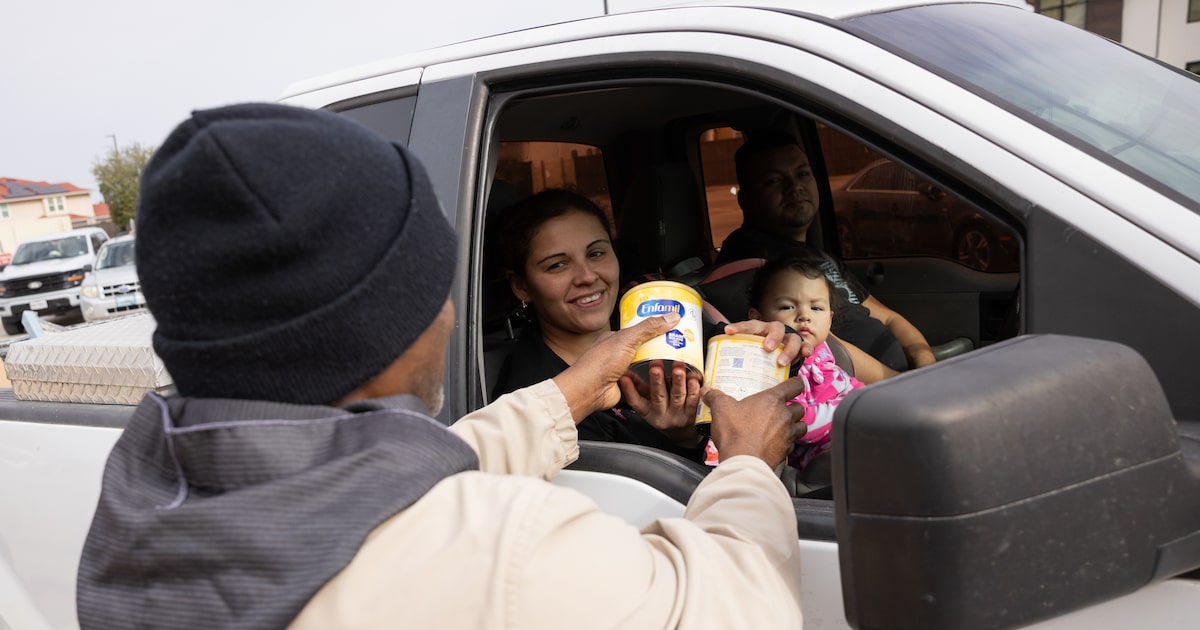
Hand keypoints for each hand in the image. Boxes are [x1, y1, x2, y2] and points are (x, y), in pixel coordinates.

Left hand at [553, 313, 679, 423]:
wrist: (589, 391)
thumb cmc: (600, 363)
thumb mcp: (627, 339)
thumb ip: (649, 327)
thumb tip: (671, 316)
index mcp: (615, 338)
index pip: (639, 330)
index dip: (655, 328)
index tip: (672, 327)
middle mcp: (617, 354)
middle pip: (643, 348)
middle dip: (658, 347)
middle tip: (678, 346)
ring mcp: (621, 371)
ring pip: (644, 366)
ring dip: (656, 365)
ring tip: (675, 362)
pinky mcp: (625, 387)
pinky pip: (642, 383)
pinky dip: (651, 381)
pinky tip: (662, 379)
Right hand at [620, 360, 703, 446]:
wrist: (682, 432)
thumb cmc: (663, 412)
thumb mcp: (647, 402)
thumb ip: (637, 386)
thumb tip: (625, 372)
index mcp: (648, 412)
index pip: (636, 401)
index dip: (629, 390)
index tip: (625, 378)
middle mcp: (662, 414)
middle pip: (659, 396)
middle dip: (657, 380)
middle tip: (656, 367)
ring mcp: (678, 415)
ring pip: (677, 396)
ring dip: (678, 381)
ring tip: (678, 368)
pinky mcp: (692, 413)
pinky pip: (693, 400)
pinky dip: (693, 389)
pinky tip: (693, 378)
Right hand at [704, 378, 807, 468]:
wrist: (743, 461)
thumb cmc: (736, 433)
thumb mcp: (721, 409)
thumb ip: (715, 397)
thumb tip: (707, 391)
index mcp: (772, 400)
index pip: (795, 385)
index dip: (795, 384)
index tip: (792, 385)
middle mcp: (784, 415)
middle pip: (800, 407)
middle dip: (793, 406)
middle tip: (782, 408)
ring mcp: (788, 434)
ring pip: (801, 426)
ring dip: (795, 425)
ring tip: (783, 425)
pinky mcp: (786, 451)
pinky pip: (792, 444)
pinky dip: (787, 442)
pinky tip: (775, 442)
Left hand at [723, 319, 814, 366]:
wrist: (778, 352)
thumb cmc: (759, 354)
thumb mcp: (748, 352)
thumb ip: (737, 358)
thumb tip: (714, 373)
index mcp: (759, 330)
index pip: (749, 326)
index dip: (738, 327)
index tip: (728, 331)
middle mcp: (774, 331)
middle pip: (775, 328)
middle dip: (772, 337)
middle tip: (768, 348)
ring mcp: (788, 338)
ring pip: (792, 338)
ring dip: (788, 349)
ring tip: (781, 362)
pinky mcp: (799, 347)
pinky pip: (805, 346)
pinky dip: (806, 349)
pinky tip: (805, 354)